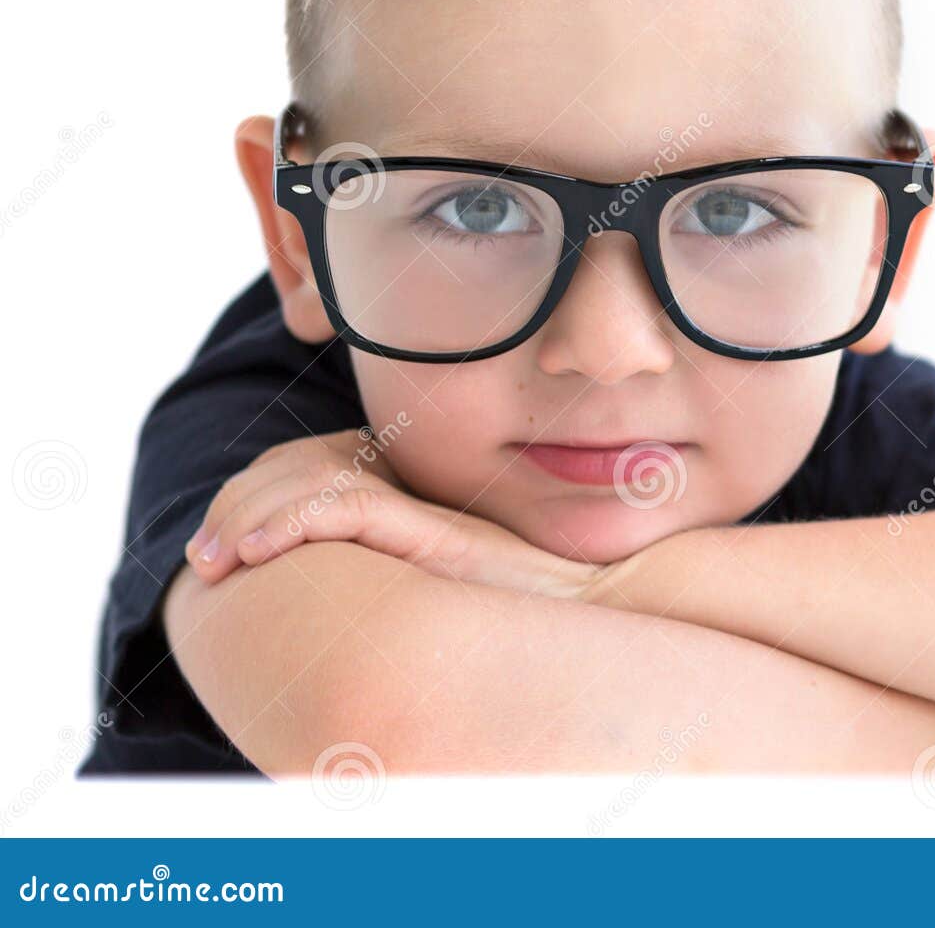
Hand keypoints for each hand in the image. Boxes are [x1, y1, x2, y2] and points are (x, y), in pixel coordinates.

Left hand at [183, 430, 604, 596]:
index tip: (216, 550)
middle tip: (204, 559)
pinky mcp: (432, 530)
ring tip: (216, 561)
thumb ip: (384, 574)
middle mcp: (407, 490)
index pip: (305, 468)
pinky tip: (260, 554)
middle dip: (234, 508)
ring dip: (248, 519)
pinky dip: (290, 523)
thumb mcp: (429, 591)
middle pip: (294, 467)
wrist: (585, 610)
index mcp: (402, 497)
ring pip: (307, 481)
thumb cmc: (515, 612)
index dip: (251, 499)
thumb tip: (322, 613)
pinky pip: (344, 507)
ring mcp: (420, 507)